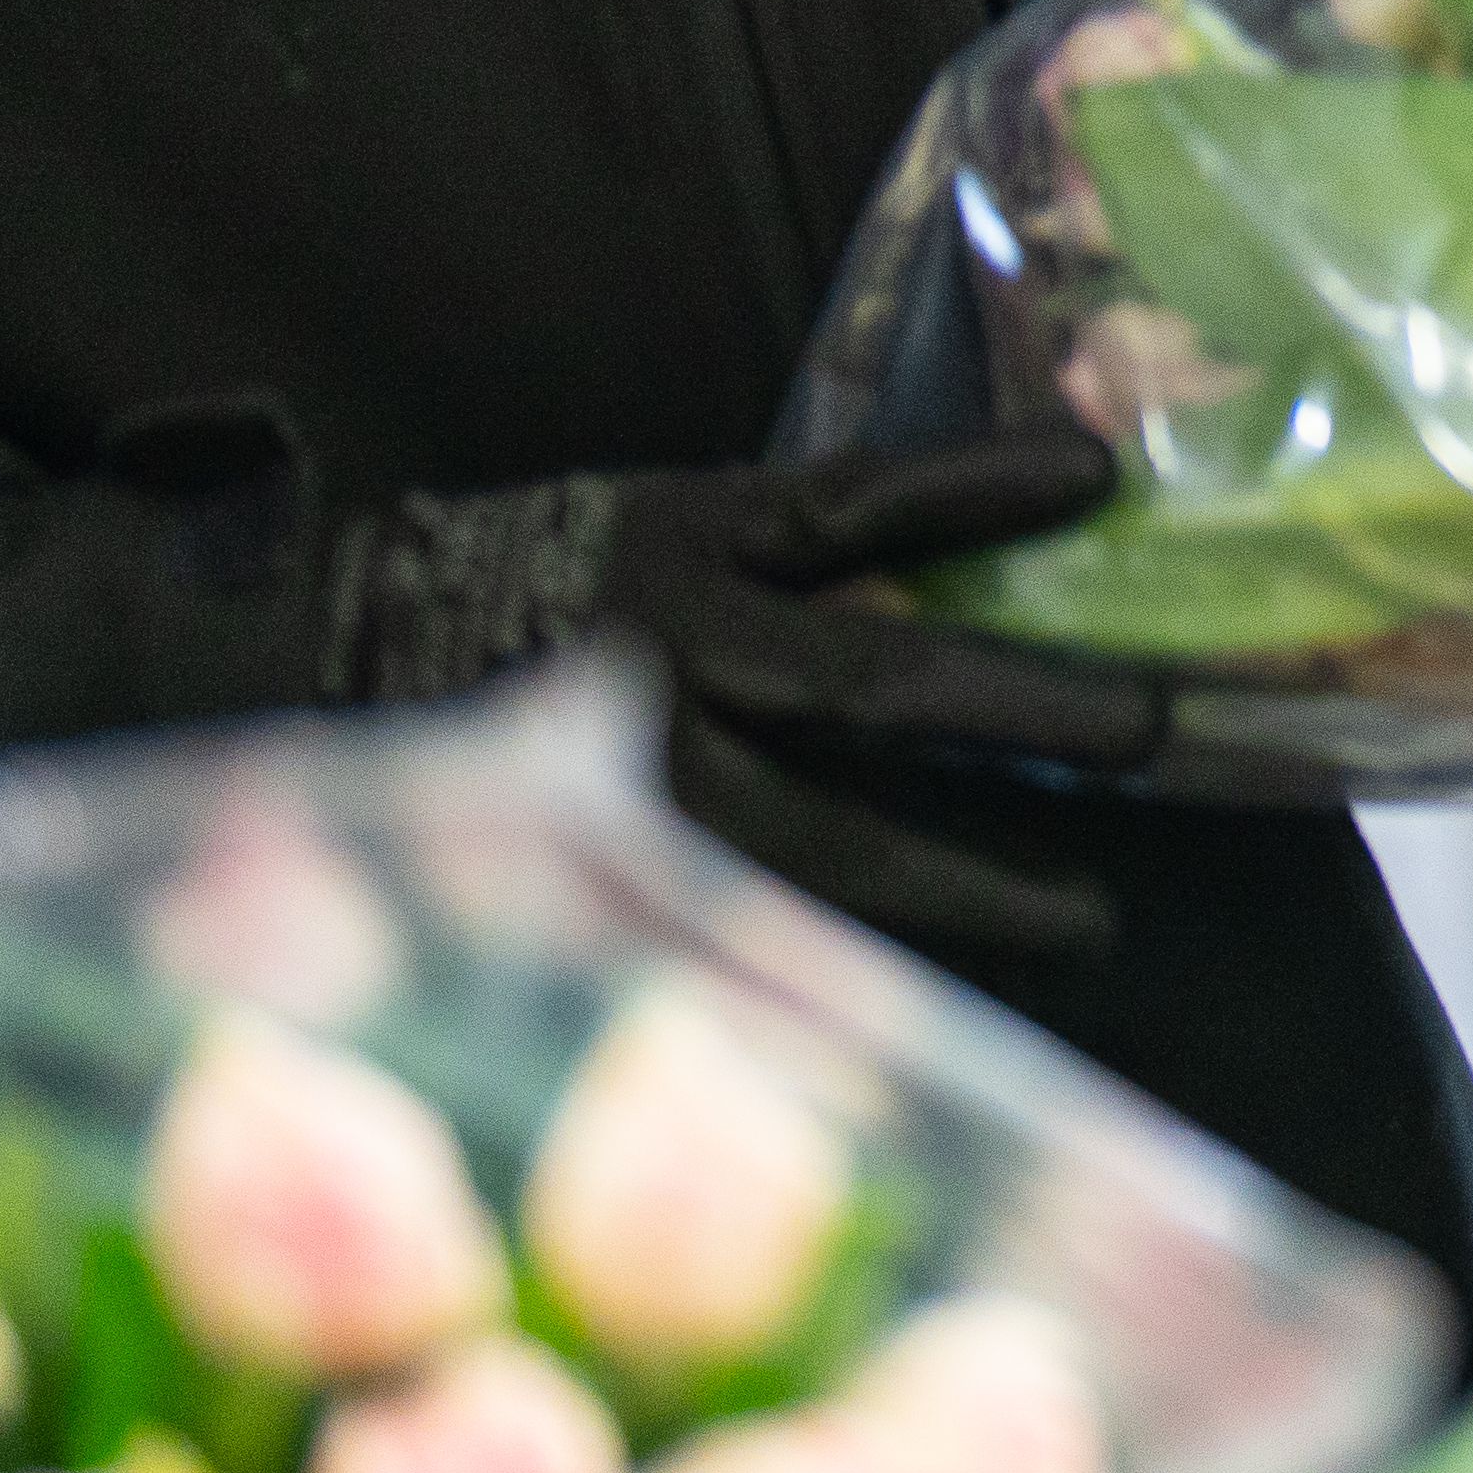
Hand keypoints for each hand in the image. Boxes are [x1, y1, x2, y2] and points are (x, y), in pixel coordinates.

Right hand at [326, 433, 1153, 983]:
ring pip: (820, 839)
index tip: (1097, 475)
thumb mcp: (669, 524)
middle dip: (1022, 708)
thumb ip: (809, 550)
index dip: (977, 486)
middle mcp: (666, 653)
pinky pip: (754, 920)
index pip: (857, 505)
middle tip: (1148, 728)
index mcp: (687, 542)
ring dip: (965, 880)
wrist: (324, 650)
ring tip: (1087, 918)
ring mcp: (634, 776)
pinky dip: (858, 955)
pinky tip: (954, 996)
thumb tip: (1027, 527)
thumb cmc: (545, 585)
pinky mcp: (602, 872)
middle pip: (870, 685)